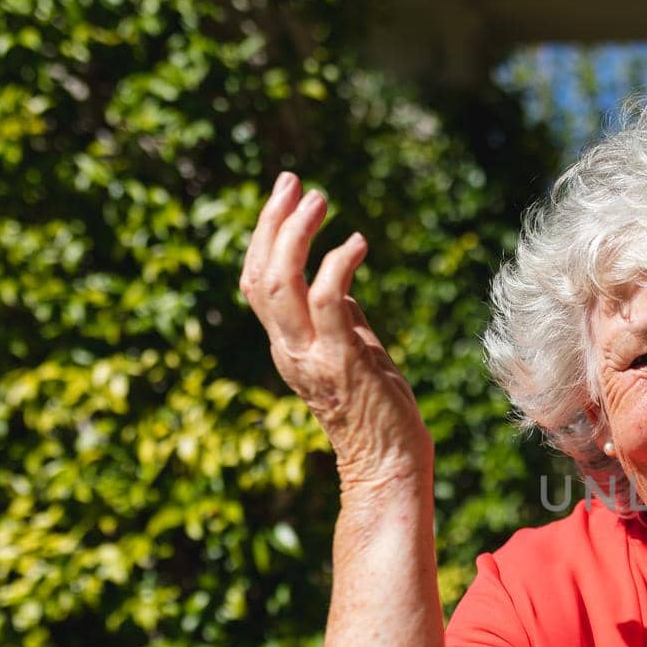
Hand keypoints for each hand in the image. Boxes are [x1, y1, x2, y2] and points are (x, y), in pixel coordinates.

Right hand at [239, 173, 431, 489]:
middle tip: (295, 183)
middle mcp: (289, 349)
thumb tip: (337, 280)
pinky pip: (328, 302)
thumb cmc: (377, 411)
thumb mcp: (353, 353)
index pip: (257, 280)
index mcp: (287, 345)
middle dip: (272, 222)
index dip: (264, 235)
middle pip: (259, 275)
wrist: (389, 463)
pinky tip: (357, 243)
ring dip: (297, 235)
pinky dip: (337, 265)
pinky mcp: (343, 360)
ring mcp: (312, 356)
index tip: (286, 195)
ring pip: (281, 283)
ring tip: (320, 201)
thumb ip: (341, 318)